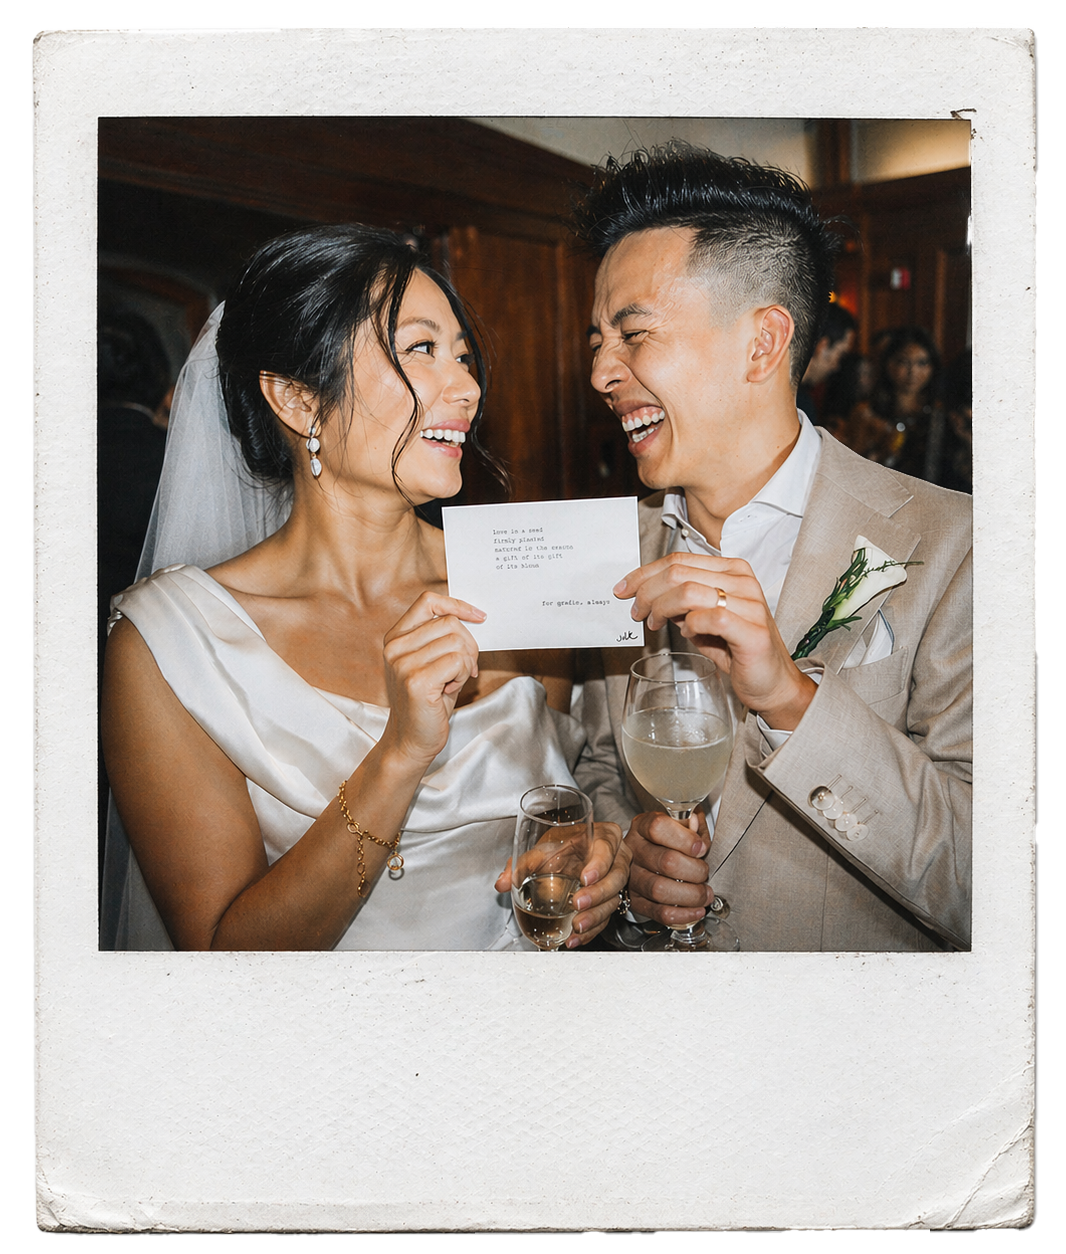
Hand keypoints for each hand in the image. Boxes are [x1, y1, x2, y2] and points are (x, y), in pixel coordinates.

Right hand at [380, 592, 484, 767]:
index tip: (478, 617)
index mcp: (396, 637)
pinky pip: (457, 661)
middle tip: (464, 669)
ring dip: (464, 664)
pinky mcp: (416, 680)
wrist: (411, 740)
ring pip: (457, 642)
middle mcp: (395, 647)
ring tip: (451, 682)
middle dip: (468, 645)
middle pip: (449, 622)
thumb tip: (473, 617)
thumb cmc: (427, 702)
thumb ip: (442, 638)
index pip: (428, 601)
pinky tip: (449, 690)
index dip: (457, 605)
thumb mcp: (431, 662)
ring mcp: (403, 663)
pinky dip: (462, 675)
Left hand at [495, 821, 628, 947]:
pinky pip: (606, 918)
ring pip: (613, 900)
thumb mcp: (542, 849)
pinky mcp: (609, 902)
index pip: (607, 847)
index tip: (586, 877)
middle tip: (578, 903)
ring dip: (595, 916)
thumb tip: (503, 882)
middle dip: (598, 894)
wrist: (571, 857)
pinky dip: (591, 930)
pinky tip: (576, 937)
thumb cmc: (562, 847)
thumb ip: (522, 863)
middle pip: (616, 877)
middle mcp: (614, 859)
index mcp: (601, 837)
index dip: (600, 863)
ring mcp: (614, 882)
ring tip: (577, 925)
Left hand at [615, 553, 815, 729]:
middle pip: (679, 572)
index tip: (624, 589)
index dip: (645, 573)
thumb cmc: (738, 650)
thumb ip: (680, 603)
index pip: (679, 560)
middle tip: (637, 612)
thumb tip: (645, 595)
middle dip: (647, 592)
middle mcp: (743, 581)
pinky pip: (709, 618)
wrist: (772, 683)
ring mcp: (750, 604)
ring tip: (653, 623)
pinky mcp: (752, 631)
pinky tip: (687, 634)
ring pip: (689, 591)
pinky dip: (689, 625)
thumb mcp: (702, 619)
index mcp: (732, 571)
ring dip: (661, 608)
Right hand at [626, 810, 715, 927]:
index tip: (701, 847)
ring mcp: (632, 877)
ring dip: (691, 895)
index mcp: (641, 826)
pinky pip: (659, 912)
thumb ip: (690, 824)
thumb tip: (697, 833)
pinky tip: (696, 910)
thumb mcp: (677, 822)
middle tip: (705, 873)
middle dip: (695, 871)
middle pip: (665, 862)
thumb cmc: (666, 838)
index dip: (684, 839)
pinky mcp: (635, 901)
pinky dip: (683, 914)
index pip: (658, 828)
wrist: (645, 855)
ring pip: (660, 890)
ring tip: (704, 893)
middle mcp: (633, 850)